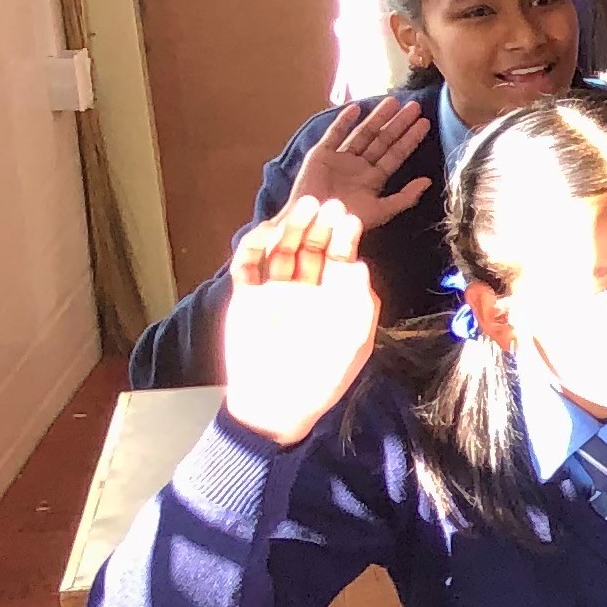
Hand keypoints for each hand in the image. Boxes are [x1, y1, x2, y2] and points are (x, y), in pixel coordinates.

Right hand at [221, 199, 380, 447]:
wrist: (278, 403)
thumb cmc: (323, 375)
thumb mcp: (354, 339)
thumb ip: (359, 301)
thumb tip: (359, 264)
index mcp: (335, 298)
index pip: (340, 259)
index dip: (345, 238)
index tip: (350, 218)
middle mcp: (306, 291)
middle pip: (312, 249)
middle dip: (319, 226)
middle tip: (327, 203)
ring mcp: (275, 293)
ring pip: (282, 251)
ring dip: (290, 229)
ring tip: (302, 207)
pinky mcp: (246, 298)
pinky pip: (248, 266)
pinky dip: (254, 247)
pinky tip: (267, 231)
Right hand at [286, 99, 433, 228]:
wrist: (315, 224)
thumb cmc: (347, 222)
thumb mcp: (381, 210)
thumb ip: (405, 197)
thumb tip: (428, 181)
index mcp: (374, 178)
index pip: (396, 154)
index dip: (410, 139)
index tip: (424, 123)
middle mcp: (359, 165)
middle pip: (383, 140)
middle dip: (399, 123)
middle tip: (415, 106)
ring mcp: (341, 158)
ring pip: (363, 133)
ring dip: (377, 117)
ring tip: (393, 102)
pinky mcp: (321, 154)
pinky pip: (334, 134)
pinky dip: (343, 121)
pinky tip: (356, 108)